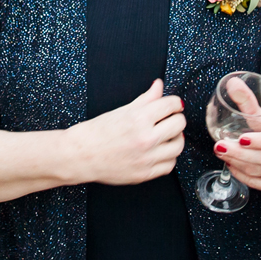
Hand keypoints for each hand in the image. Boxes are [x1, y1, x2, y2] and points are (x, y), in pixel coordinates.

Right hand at [68, 81, 185, 185]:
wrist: (81, 156)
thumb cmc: (97, 132)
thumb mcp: (121, 111)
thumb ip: (145, 98)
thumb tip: (159, 85)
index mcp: (139, 119)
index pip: (171, 105)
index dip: (175, 102)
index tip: (173, 104)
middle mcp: (145, 139)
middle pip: (179, 124)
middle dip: (176, 118)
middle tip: (170, 118)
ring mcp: (146, 158)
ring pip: (178, 145)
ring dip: (175, 137)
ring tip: (167, 135)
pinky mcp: (145, 174)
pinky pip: (170, 165)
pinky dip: (168, 157)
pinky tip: (160, 151)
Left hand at [214, 76, 260, 192]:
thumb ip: (248, 101)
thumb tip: (232, 84)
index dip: (259, 141)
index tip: (241, 139)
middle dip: (239, 154)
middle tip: (220, 147)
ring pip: (259, 172)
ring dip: (237, 164)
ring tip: (223, 154)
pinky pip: (258, 184)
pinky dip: (242, 175)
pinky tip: (232, 165)